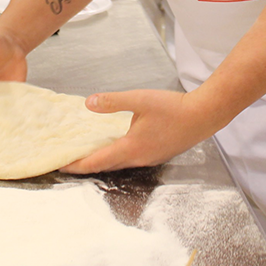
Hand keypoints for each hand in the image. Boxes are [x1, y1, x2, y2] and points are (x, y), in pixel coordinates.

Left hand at [59, 89, 220, 173]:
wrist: (204, 116)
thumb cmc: (174, 109)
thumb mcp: (140, 99)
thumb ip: (113, 102)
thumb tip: (89, 103)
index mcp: (130, 148)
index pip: (96, 161)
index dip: (77, 164)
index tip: (61, 165)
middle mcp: (138, 158)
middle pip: (105, 166)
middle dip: (85, 165)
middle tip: (68, 161)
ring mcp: (149, 158)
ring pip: (118, 164)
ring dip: (101, 161)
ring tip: (87, 154)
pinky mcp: (157, 154)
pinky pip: (130, 159)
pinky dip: (116, 156)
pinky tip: (114, 146)